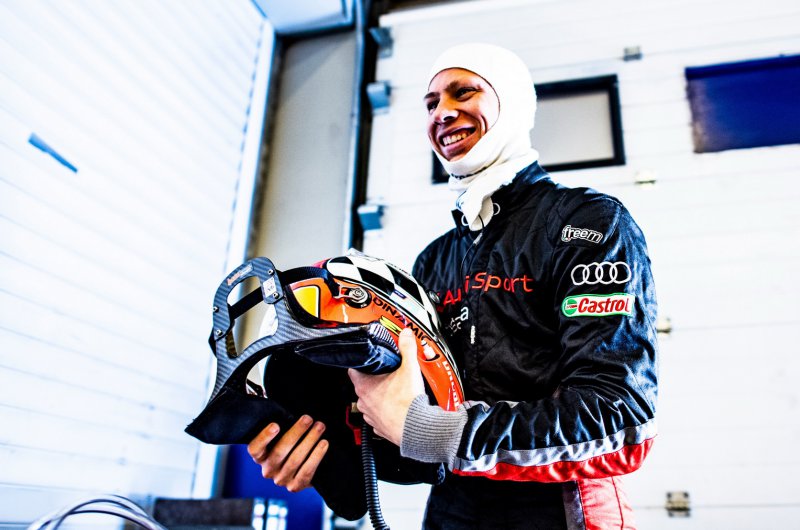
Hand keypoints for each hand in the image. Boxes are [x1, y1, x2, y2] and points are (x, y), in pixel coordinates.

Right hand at [247, 415, 328, 491]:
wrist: (302, 469)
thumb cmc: (290, 445)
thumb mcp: (281, 436)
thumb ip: (282, 426)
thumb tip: (288, 409)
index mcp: (260, 456)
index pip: (255, 449)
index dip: (264, 438)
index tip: (276, 425)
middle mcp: (267, 470)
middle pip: (280, 451)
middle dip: (296, 432)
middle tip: (308, 418)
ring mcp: (281, 480)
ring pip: (296, 460)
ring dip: (310, 440)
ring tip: (320, 427)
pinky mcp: (295, 486)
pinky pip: (307, 471)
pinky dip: (316, 456)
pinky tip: (324, 443)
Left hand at [348, 328, 431, 445]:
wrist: (417, 428)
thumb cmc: (408, 403)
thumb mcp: (409, 368)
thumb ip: (407, 348)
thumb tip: (405, 335)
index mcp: (364, 386)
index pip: (353, 369)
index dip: (362, 363)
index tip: (370, 361)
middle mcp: (364, 402)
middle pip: (362, 385)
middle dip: (374, 379)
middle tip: (388, 374)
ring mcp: (370, 416)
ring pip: (370, 401)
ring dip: (379, 396)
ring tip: (394, 391)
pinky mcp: (380, 427)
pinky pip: (379, 416)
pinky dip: (385, 411)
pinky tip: (397, 406)